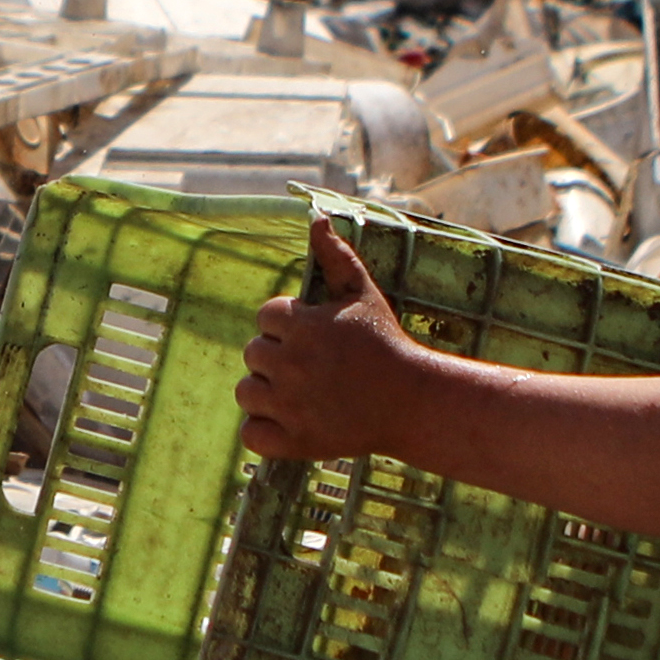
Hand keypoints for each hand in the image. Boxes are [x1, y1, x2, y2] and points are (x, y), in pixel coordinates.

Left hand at [238, 221, 429, 465]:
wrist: (413, 402)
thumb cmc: (385, 343)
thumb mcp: (362, 294)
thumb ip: (336, 256)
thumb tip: (316, 218)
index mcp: (303, 325)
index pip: (266, 318)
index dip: (290, 325)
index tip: (317, 336)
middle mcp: (291, 364)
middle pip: (253, 354)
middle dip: (279, 357)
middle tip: (315, 367)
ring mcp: (291, 405)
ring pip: (246, 393)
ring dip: (266, 392)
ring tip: (301, 393)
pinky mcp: (295, 441)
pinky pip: (251, 434)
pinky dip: (264, 431)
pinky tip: (291, 420)